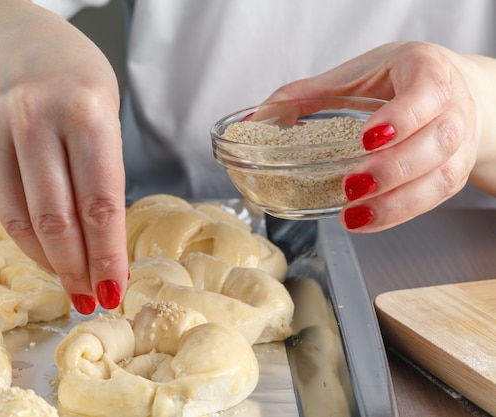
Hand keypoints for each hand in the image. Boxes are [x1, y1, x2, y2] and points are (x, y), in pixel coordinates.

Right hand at [0, 5, 127, 312]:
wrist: (12, 46)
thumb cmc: (72, 86)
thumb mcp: (105, 117)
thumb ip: (103, 177)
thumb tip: (104, 250)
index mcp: (85, 112)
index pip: (100, 202)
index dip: (107, 255)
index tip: (114, 288)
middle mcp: (35, 118)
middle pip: (57, 219)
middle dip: (76, 268)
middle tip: (89, 296)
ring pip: (21, 221)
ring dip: (48, 261)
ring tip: (68, 281)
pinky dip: (23, 236)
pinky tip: (41, 248)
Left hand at [264, 41, 495, 231]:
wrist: (449, 92)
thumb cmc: (398, 81)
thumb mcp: (356, 76)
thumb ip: (308, 94)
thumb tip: (258, 117)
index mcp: (428, 71)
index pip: (427, 92)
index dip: (402, 117)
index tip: (367, 138)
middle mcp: (453, 107)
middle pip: (437, 141)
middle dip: (393, 168)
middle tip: (351, 184)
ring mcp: (459, 143)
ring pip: (441, 176)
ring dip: (396, 200)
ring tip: (354, 213)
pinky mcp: (453, 172)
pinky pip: (435, 198)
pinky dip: (400, 213)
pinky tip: (368, 219)